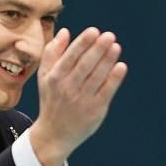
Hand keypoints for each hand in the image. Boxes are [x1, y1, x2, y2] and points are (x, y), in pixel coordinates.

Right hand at [28, 27, 126, 165]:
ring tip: (116, 47)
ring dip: (107, 61)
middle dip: (97, 49)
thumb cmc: (51, 99)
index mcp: (55, 77)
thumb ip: (52, 53)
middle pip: (85, 65)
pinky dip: (114, 79)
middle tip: (109, 35)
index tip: (94, 31)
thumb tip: (65, 31)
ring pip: (97, 77)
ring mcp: (82, 100)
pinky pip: (106, 92)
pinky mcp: (95, 110)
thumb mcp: (45, 77)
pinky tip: (121, 67)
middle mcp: (68, 88)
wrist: (55, 134)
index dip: (83, 43)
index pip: (70, 57)